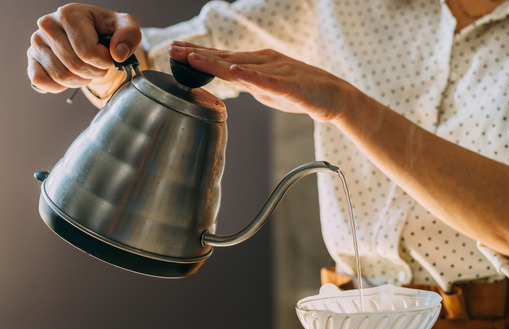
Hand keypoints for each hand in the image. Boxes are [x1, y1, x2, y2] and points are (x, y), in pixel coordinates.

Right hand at [27, 3, 140, 94]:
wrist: (92, 36)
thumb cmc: (108, 30)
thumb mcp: (126, 26)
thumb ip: (129, 35)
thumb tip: (118, 54)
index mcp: (70, 13)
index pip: (88, 52)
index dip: (104, 62)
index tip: (108, 55)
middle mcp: (48, 25)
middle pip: (75, 65)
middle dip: (94, 72)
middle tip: (99, 65)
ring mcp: (37, 42)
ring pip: (61, 76)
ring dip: (81, 80)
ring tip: (87, 68)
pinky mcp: (31, 58)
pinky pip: (41, 81)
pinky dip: (60, 86)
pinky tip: (71, 76)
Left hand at [168, 41, 354, 122]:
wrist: (336, 97)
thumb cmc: (305, 93)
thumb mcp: (271, 89)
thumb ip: (252, 84)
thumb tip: (233, 82)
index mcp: (259, 63)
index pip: (223, 57)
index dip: (198, 54)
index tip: (175, 51)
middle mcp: (264, 62)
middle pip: (225, 57)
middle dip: (197, 54)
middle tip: (171, 50)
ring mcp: (276, 72)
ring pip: (240, 65)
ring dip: (214, 61)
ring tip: (192, 57)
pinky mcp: (289, 85)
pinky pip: (267, 80)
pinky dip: (249, 75)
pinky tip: (233, 70)